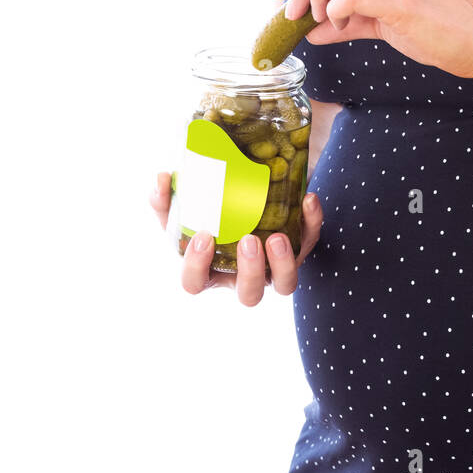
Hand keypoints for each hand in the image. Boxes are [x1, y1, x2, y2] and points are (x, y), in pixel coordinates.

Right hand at [149, 172, 323, 304]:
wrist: (251, 188)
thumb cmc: (212, 209)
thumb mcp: (185, 205)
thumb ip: (168, 197)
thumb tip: (161, 179)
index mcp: (210, 268)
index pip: (196, 283)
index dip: (198, 267)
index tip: (204, 236)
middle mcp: (243, 274)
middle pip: (249, 294)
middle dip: (250, 271)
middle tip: (248, 240)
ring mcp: (274, 265)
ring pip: (284, 284)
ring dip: (283, 263)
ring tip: (278, 236)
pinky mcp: (300, 246)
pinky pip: (310, 240)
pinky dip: (311, 222)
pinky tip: (307, 200)